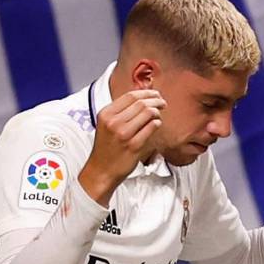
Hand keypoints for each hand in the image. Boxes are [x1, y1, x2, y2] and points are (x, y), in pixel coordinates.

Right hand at [78, 89, 165, 205]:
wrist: (101, 171)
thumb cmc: (106, 148)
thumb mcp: (106, 125)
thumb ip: (120, 112)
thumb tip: (141, 98)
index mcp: (106, 114)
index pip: (130, 96)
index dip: (146, 93)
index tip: (155, 94)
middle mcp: (114, 122)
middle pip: (141, 103)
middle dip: (155, 100)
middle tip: (162, 102)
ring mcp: (124, 134)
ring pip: (148, 113)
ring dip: (157, 112)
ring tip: (159, 115)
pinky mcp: (134, 145)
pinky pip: (151, 127)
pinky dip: (157, 123)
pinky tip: (157, 124)